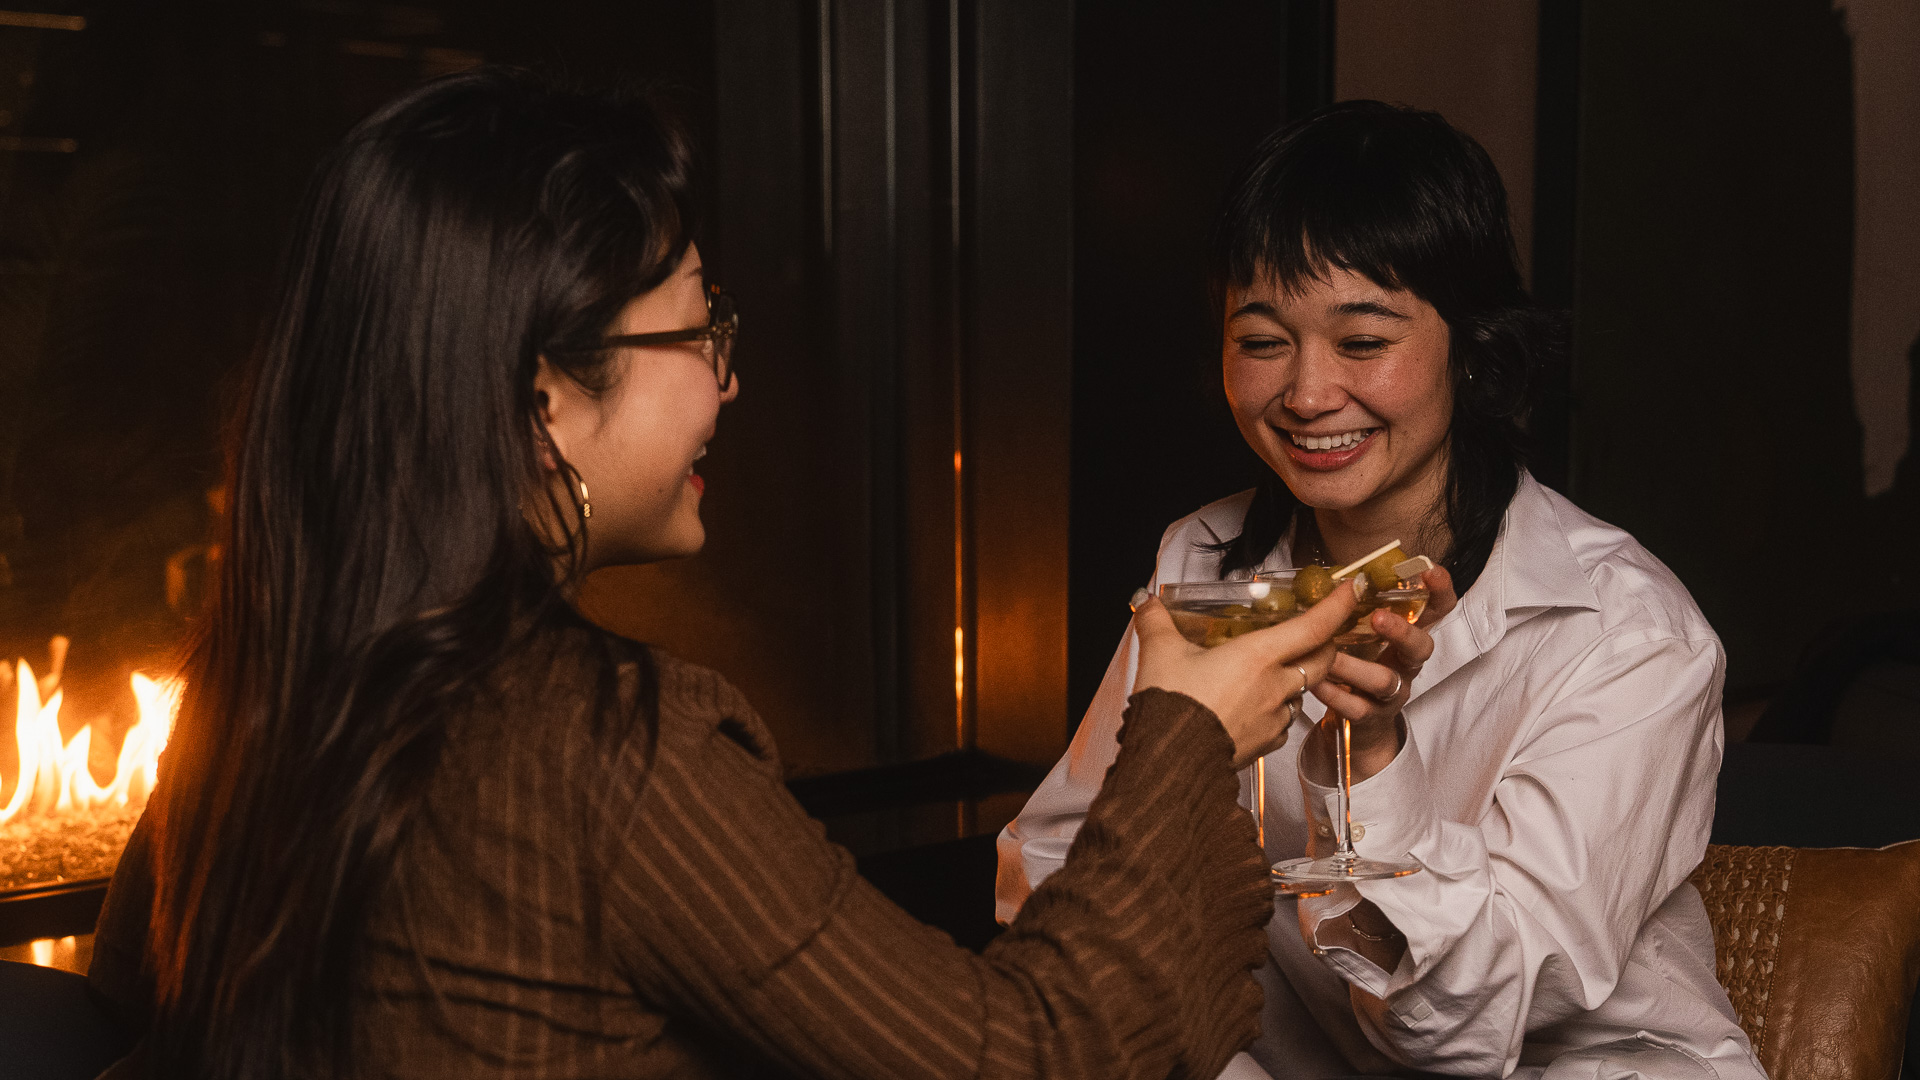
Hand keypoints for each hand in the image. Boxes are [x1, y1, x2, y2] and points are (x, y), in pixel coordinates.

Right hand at [1132, 581, 1355, 767]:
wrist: (1169, 764)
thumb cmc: (1171, 704)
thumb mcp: (1159, 653)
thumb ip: (1156, 621)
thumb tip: (1146, 602)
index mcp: (1257, 656)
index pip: (1314, 626)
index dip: (1338, 604)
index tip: (1352, 587)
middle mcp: (1275, 686)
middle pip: (1322, 659)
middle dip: (1326, 641)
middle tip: (1315, 629)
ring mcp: (1274, 718)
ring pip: (1302, 691)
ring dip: (1298, 677)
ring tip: (1275, 670)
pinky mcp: (1265, 744)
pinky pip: (1284, 722)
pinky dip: (1278, 709)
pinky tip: (1256, 706)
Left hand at [1303, 565, 1458, 785]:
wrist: (1354, 716)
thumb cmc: (1358, 660)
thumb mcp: (1361, 630)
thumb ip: (1355, 606)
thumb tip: (1336, 576)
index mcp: (1408, 635)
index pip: (1437, 610)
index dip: (1440, 591)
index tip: (1430, 571)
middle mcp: (1407, 663)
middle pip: (1422, 648)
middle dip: (1403, 632)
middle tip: (1379, 618)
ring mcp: (1392, 692)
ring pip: (1385, 680)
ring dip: (1356, 667)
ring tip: (1330, 656)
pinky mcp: (1372, 715)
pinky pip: (1358, 707)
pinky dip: (1336, 695)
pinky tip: (1317, 684)